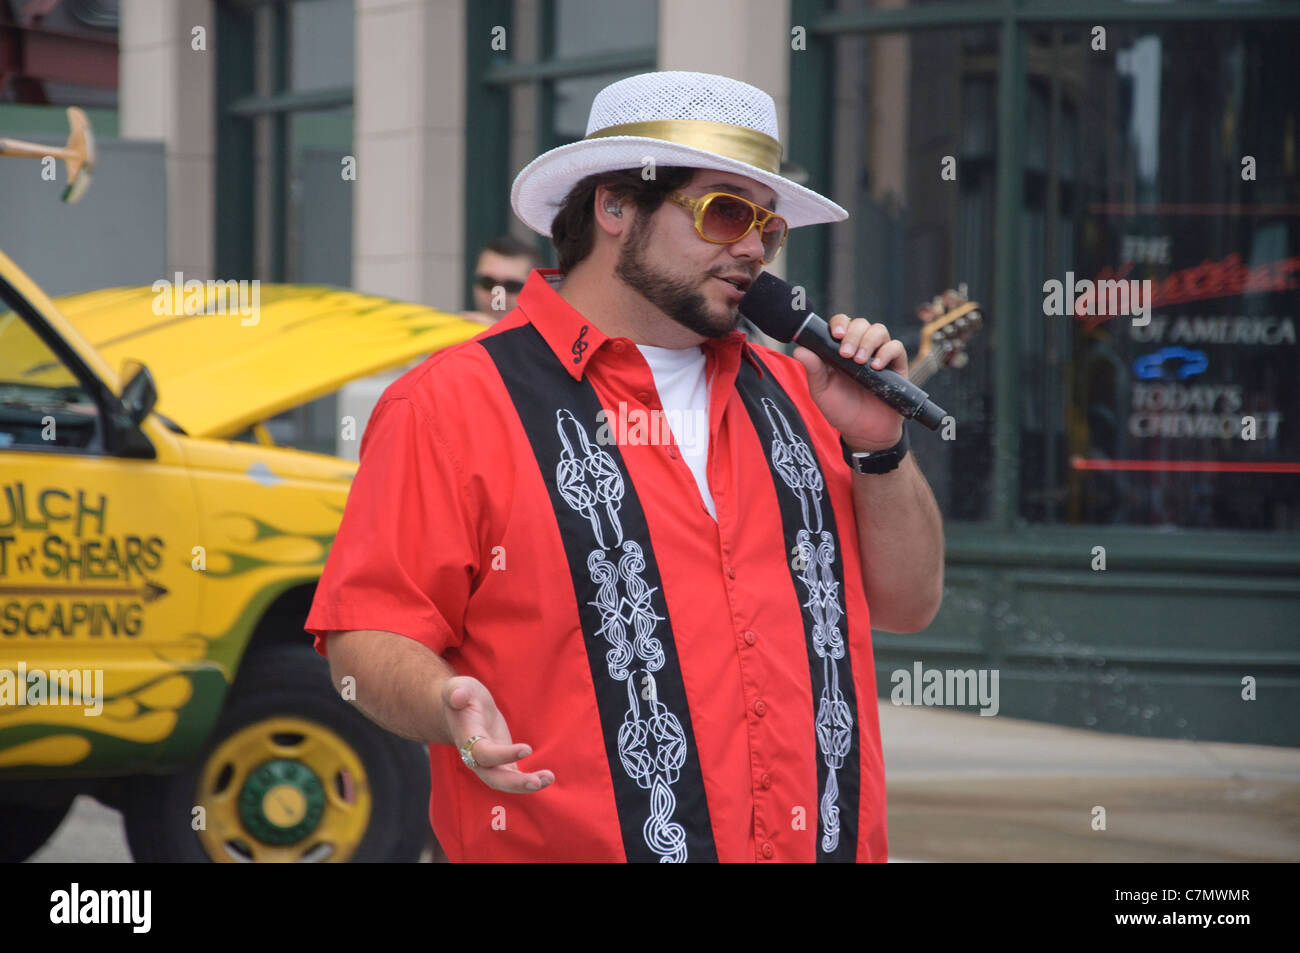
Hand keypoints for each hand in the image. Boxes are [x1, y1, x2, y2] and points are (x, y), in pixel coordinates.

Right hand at [441, 675, 554, 793]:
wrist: (463, 710)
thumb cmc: (463, 695)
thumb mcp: (457, 687)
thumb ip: (456, 691)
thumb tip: (457, 696)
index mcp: (467, 740)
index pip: (484, 753)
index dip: (504, 754)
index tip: (527, 748)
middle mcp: (476, 758)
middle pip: (493, 778)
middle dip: (514, 783)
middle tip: (536, 782)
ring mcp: (489, 763)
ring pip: (505, 782)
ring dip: (526, 784)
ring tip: (548, 778)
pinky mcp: (501, 763)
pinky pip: (514, 777)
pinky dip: (529, 780)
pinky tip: (547, 778)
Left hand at [792, 313, 907, 450]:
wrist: (864, 432)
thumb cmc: (841, 410)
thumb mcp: (822, 391)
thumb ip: (813, 370)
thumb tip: (799, 350)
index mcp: (840, 349)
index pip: (841, 324)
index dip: (839, 323)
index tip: (835, 335)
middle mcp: (861, 348)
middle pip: (861, 324)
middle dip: (852, 335)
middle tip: (846, 354)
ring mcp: (879, 355)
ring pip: (879, 330)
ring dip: (868, 341)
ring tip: (860, 361)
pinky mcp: (896, 366)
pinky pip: (896, 348)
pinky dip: (886, 352)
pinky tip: (876, 367)